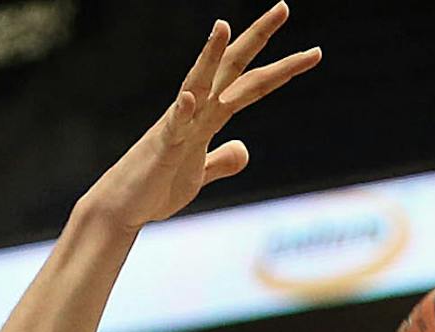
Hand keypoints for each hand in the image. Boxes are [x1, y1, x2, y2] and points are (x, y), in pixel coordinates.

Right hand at [78, 4, 320, 232]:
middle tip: (283, 7)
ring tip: (223, 27)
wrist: (121, 208)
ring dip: (209, 56)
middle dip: (257, 38)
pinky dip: (182, 110)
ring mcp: (178, 127)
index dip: (282, 69)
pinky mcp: (161, 148)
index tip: (313, 53)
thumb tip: (244, 150)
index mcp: (209, 118)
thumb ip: (221, 160)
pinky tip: (192, 96)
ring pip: (198, 84)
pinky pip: (173, 126)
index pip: (251, 85)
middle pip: (231, 68)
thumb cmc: (156, 189)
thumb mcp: (199, 176)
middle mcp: (196, 112)